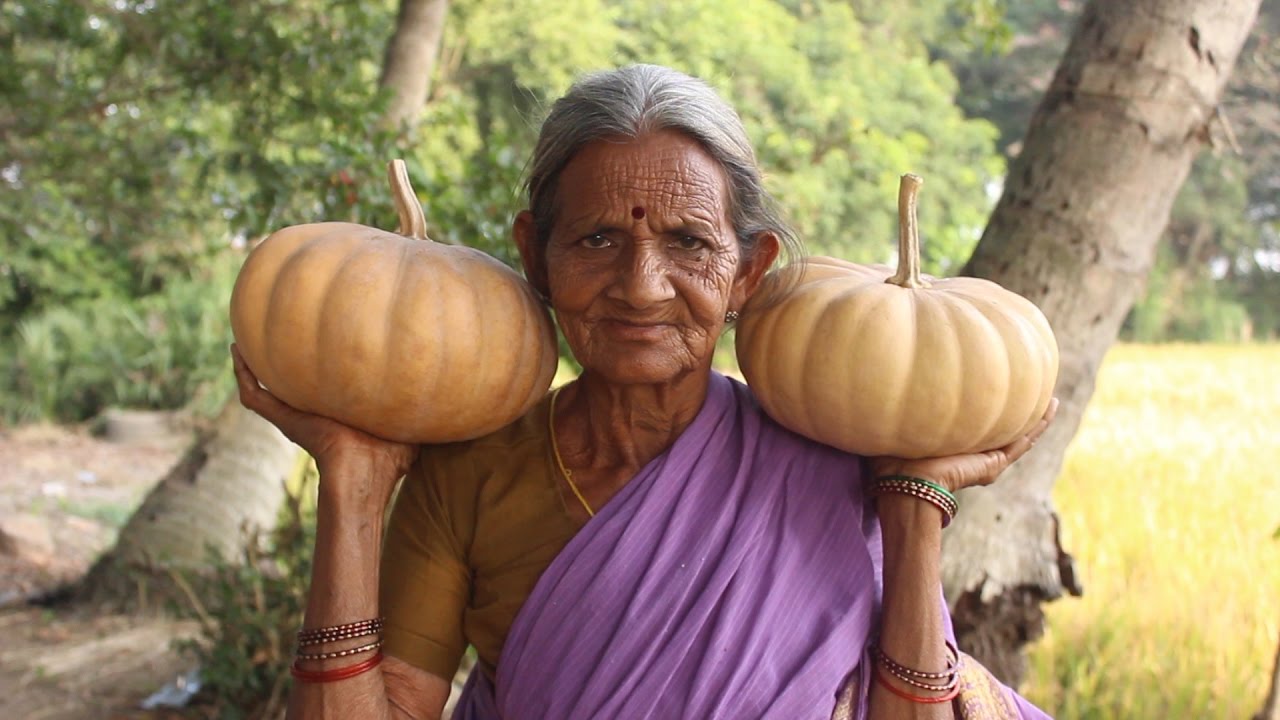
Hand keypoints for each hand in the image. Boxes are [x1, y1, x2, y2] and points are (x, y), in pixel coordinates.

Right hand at [231, 344, 418, 500]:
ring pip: (266, 386)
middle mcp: (311, 411)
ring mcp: (294, 416)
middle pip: (289, 382)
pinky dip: (243, 373)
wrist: (365, 474)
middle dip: (280, 359)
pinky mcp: (283, 420)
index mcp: (336, 411)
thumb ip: (416, 406)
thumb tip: (446, 393)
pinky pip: (255, 395)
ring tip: (246, 335)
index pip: (322, 385)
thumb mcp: (404, 423)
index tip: (319, 340)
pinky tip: (238, 350)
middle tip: (274, 330)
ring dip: (254, 363)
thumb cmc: (389, 459)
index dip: (318, 365)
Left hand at [869, 398, 1058, 493]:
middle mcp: (971, 453)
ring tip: (1048, 397)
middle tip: (1030, 387)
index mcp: (950, 445)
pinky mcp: (994, 462)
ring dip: (1033, 415)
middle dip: (1013, 409)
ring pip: (1018, 433)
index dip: (981, 406)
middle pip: (1000, 428)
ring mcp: (986, 459)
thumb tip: (876, 381)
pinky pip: (1022, 440)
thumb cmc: (890, 459)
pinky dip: (1037, 423)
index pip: (972, 423)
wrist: (905, 482)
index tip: (988, 384)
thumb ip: (895, 407)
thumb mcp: (896, 425)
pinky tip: (1049, 406)